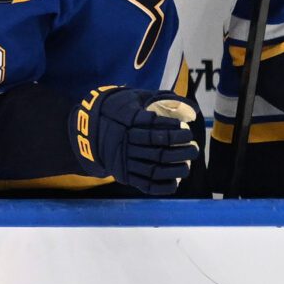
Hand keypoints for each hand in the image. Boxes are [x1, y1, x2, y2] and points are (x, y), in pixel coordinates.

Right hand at [73, 85, 199, 194]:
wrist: (88, 130)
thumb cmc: (120, 110)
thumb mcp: (136, 97)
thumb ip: (163, 98)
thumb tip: (193, 110)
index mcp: (127, 122)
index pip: (154, 127)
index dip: (172, 129)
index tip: (185, 129)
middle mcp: (125, 143)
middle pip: (158, 150)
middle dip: (181, 151)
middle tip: (194, 148)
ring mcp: (123, 161)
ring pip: (154, 169)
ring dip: (175, 169)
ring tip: (187, 165)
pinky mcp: (122, 175)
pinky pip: (144, 184)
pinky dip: (161, 186)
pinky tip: (175, 182)